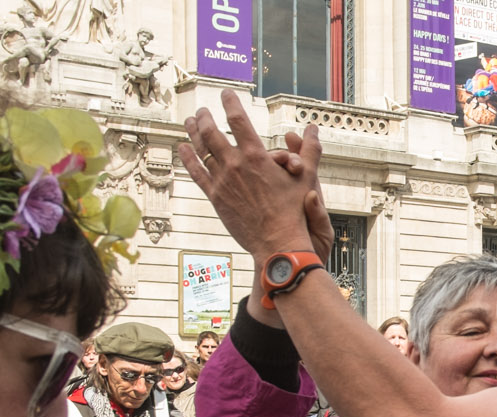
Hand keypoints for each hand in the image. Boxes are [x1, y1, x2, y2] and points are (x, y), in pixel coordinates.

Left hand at [180, 91, 327, 326]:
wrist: (277, 242)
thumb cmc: (294, 211)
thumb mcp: (306, 177)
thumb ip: (309, 150)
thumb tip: (313, 128)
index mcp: (256, 156)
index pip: (238, 121)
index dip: (231, 103)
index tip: (227, 94)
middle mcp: (235, 166)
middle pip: (213, 133)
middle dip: (206, 118)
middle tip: (203, 110)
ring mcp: (222, 182)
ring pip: (201, 151)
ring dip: (194, 133)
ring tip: (190, 121)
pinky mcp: (215, 197)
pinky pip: (196, 173)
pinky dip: (188, 158)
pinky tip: (183, 148)